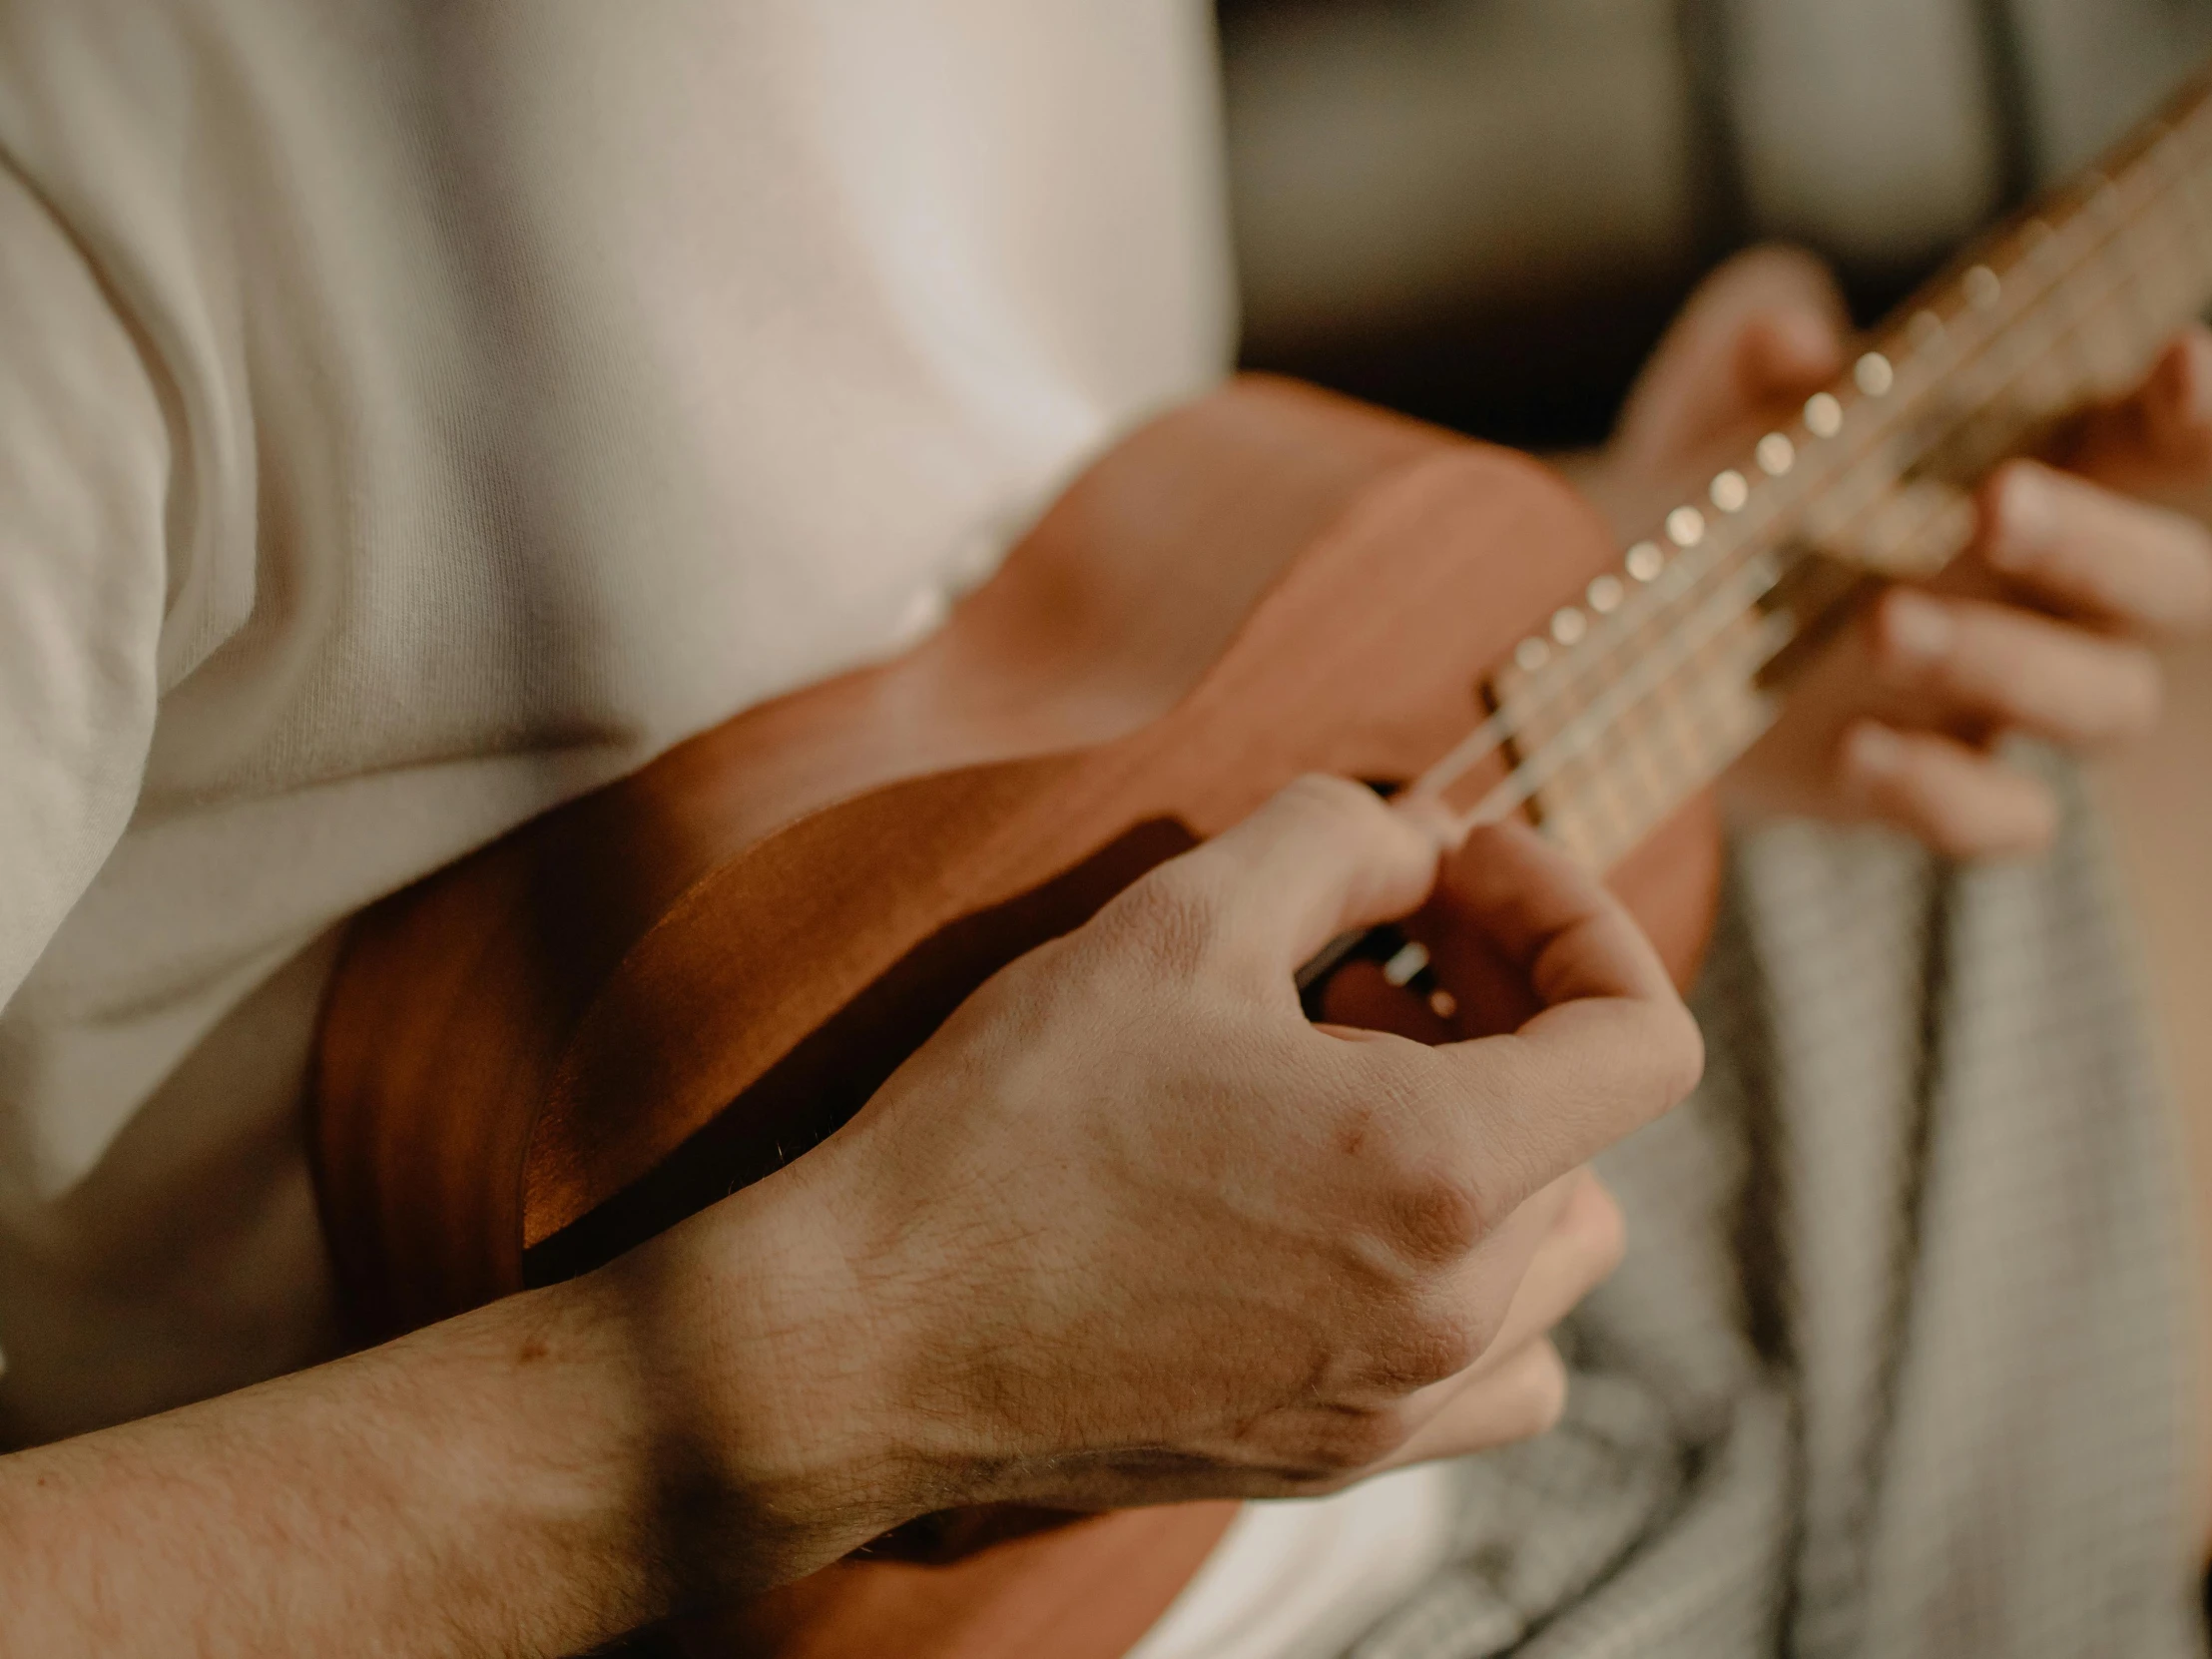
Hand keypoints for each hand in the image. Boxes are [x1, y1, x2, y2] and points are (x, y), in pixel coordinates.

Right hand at [645, 778, 1702, 1586]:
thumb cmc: (1011, 1126)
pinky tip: (1338, 1214)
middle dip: (1510, 1011)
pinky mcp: (1331, 1460)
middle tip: (1371, 956)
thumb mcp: (1175, 918)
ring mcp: (1395, 1406)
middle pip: (1595, 1139)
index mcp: (1438, 1173)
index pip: (1644, 1038)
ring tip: (1345, 1079)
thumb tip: (1420, 844)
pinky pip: (1487, 1372)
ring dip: (1495, 1143)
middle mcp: (1447, 1313)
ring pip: (1552, 1259)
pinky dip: (1463, 1276)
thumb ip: (1339, 841)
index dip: (1574, 916)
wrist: (873, 1334)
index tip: (1462, 876)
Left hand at [1597, 247, 2211, 857]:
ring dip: (2005, 661)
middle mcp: (2064, 593)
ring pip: (2104, 703)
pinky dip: (1944, 790)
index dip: (2197, 416)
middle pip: (2171, 584)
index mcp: (2053, 472)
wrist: (1631, 633)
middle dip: (2096, 540)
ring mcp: (2012, 701)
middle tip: (1997, 504)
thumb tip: (1793, 339)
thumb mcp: (1714, 408)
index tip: (2180, 362)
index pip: (2167, 446)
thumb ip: (1753, 349)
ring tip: (1882, 624)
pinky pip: (2004, 817)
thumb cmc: (1720, 493)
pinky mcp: (1942, 790)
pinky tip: (1859, 748)